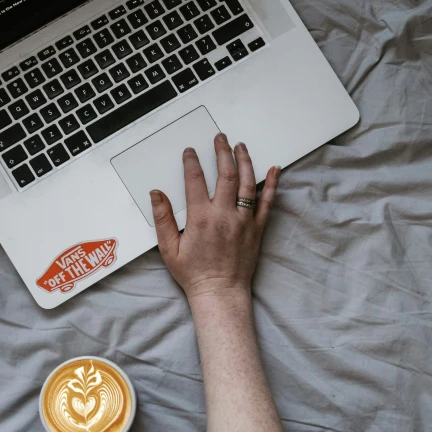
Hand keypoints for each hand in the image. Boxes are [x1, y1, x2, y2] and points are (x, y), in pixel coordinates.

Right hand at [150, 133, 280, 301]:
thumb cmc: (195, 274)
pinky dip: (272, 185)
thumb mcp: (169, 249)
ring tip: (240, 147)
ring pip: (248, 183)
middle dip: (222, 152)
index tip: (190, 152)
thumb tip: (156, 194)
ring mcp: (244, 221)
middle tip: (220, 138)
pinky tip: (275, 169)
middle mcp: (224, 215)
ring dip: (245, 161)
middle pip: (226, 174)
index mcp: (201, 218)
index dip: (192, 162)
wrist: (220, 293)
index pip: (195, 180)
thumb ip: (162, 219)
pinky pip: (268, 203)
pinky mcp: (256, 229)